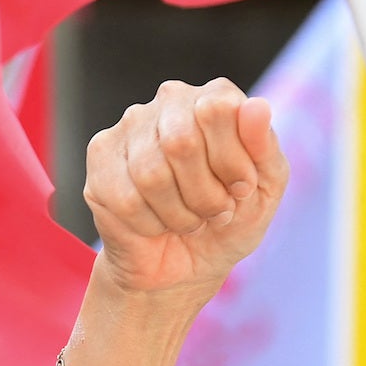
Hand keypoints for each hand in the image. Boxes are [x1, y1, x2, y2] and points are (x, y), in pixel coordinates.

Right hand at [84, 78, 287, 306]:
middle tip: (215, 212)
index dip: (232, 162)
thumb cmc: (230, 221)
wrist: (187, 268)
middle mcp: (167, 102)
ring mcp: (127, 131)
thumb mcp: (265, 189)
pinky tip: (157, 226)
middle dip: (205, 194)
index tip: (241, 189)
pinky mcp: (100, 166)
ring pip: (150, 175)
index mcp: (213, 96)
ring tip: (188, 221)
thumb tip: (256, 106)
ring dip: (179, 214)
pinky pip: (125, 200)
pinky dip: (151, 225)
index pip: (216, 110)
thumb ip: (265, 147)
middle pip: (181, 142)